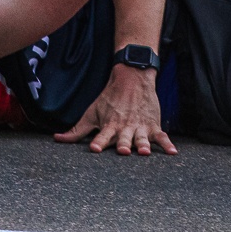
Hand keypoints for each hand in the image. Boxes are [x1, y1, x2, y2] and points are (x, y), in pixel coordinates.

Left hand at [53, 64, 175, 154]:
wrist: (132, 78)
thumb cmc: (109, 99)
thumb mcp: (91, 113)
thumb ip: (76, 130)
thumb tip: (57, 138)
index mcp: (109, 125)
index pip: (102, 136)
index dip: (98, 142)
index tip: (95, 148)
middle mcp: (124, 127)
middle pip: (123, 139)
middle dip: (123, 145)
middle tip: (122, 151)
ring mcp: (139, 126)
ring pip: (141, 138)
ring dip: (142, 145)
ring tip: (144, 152)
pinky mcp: (152, 125)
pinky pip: (161, 136)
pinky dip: (167, 144)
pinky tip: (173, 153)